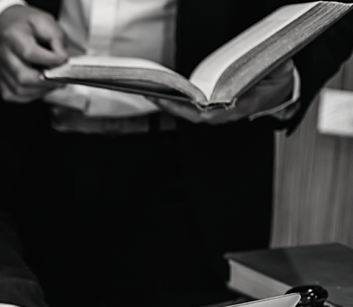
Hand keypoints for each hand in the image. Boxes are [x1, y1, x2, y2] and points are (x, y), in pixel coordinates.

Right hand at [0, 5, 67, 102]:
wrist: (5, 26)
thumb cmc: (25, 24)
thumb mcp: (45, 21)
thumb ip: (56, 39)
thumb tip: (61, 60)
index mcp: (12, 35)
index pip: (29, 53)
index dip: (50, 60)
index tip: (63, 59)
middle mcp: (2, 54)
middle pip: (23, 77)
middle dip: (47, 81)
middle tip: (61, 77)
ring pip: (19, 90)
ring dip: (40, 89)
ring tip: (52, 81)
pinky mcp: (0, 80)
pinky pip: (15, 95)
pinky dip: (31, 95)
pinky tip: (39, 86)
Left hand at [152, 60, 295, 124]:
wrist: (278, 92)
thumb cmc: (277, 82)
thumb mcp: (281, 72)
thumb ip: (277, 68)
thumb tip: (275, 63)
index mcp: (243, 106)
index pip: (219, 113)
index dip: (202, 110)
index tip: (189, 104)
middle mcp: (227, 113)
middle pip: (195, 115)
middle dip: (175, 107)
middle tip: (157, 95)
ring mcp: (217, 112)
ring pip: (189, 113)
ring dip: (170, 105)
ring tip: (152, 93)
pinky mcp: (210, 107)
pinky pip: (189, 108)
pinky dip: (174, 102)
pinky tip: (161, 94)